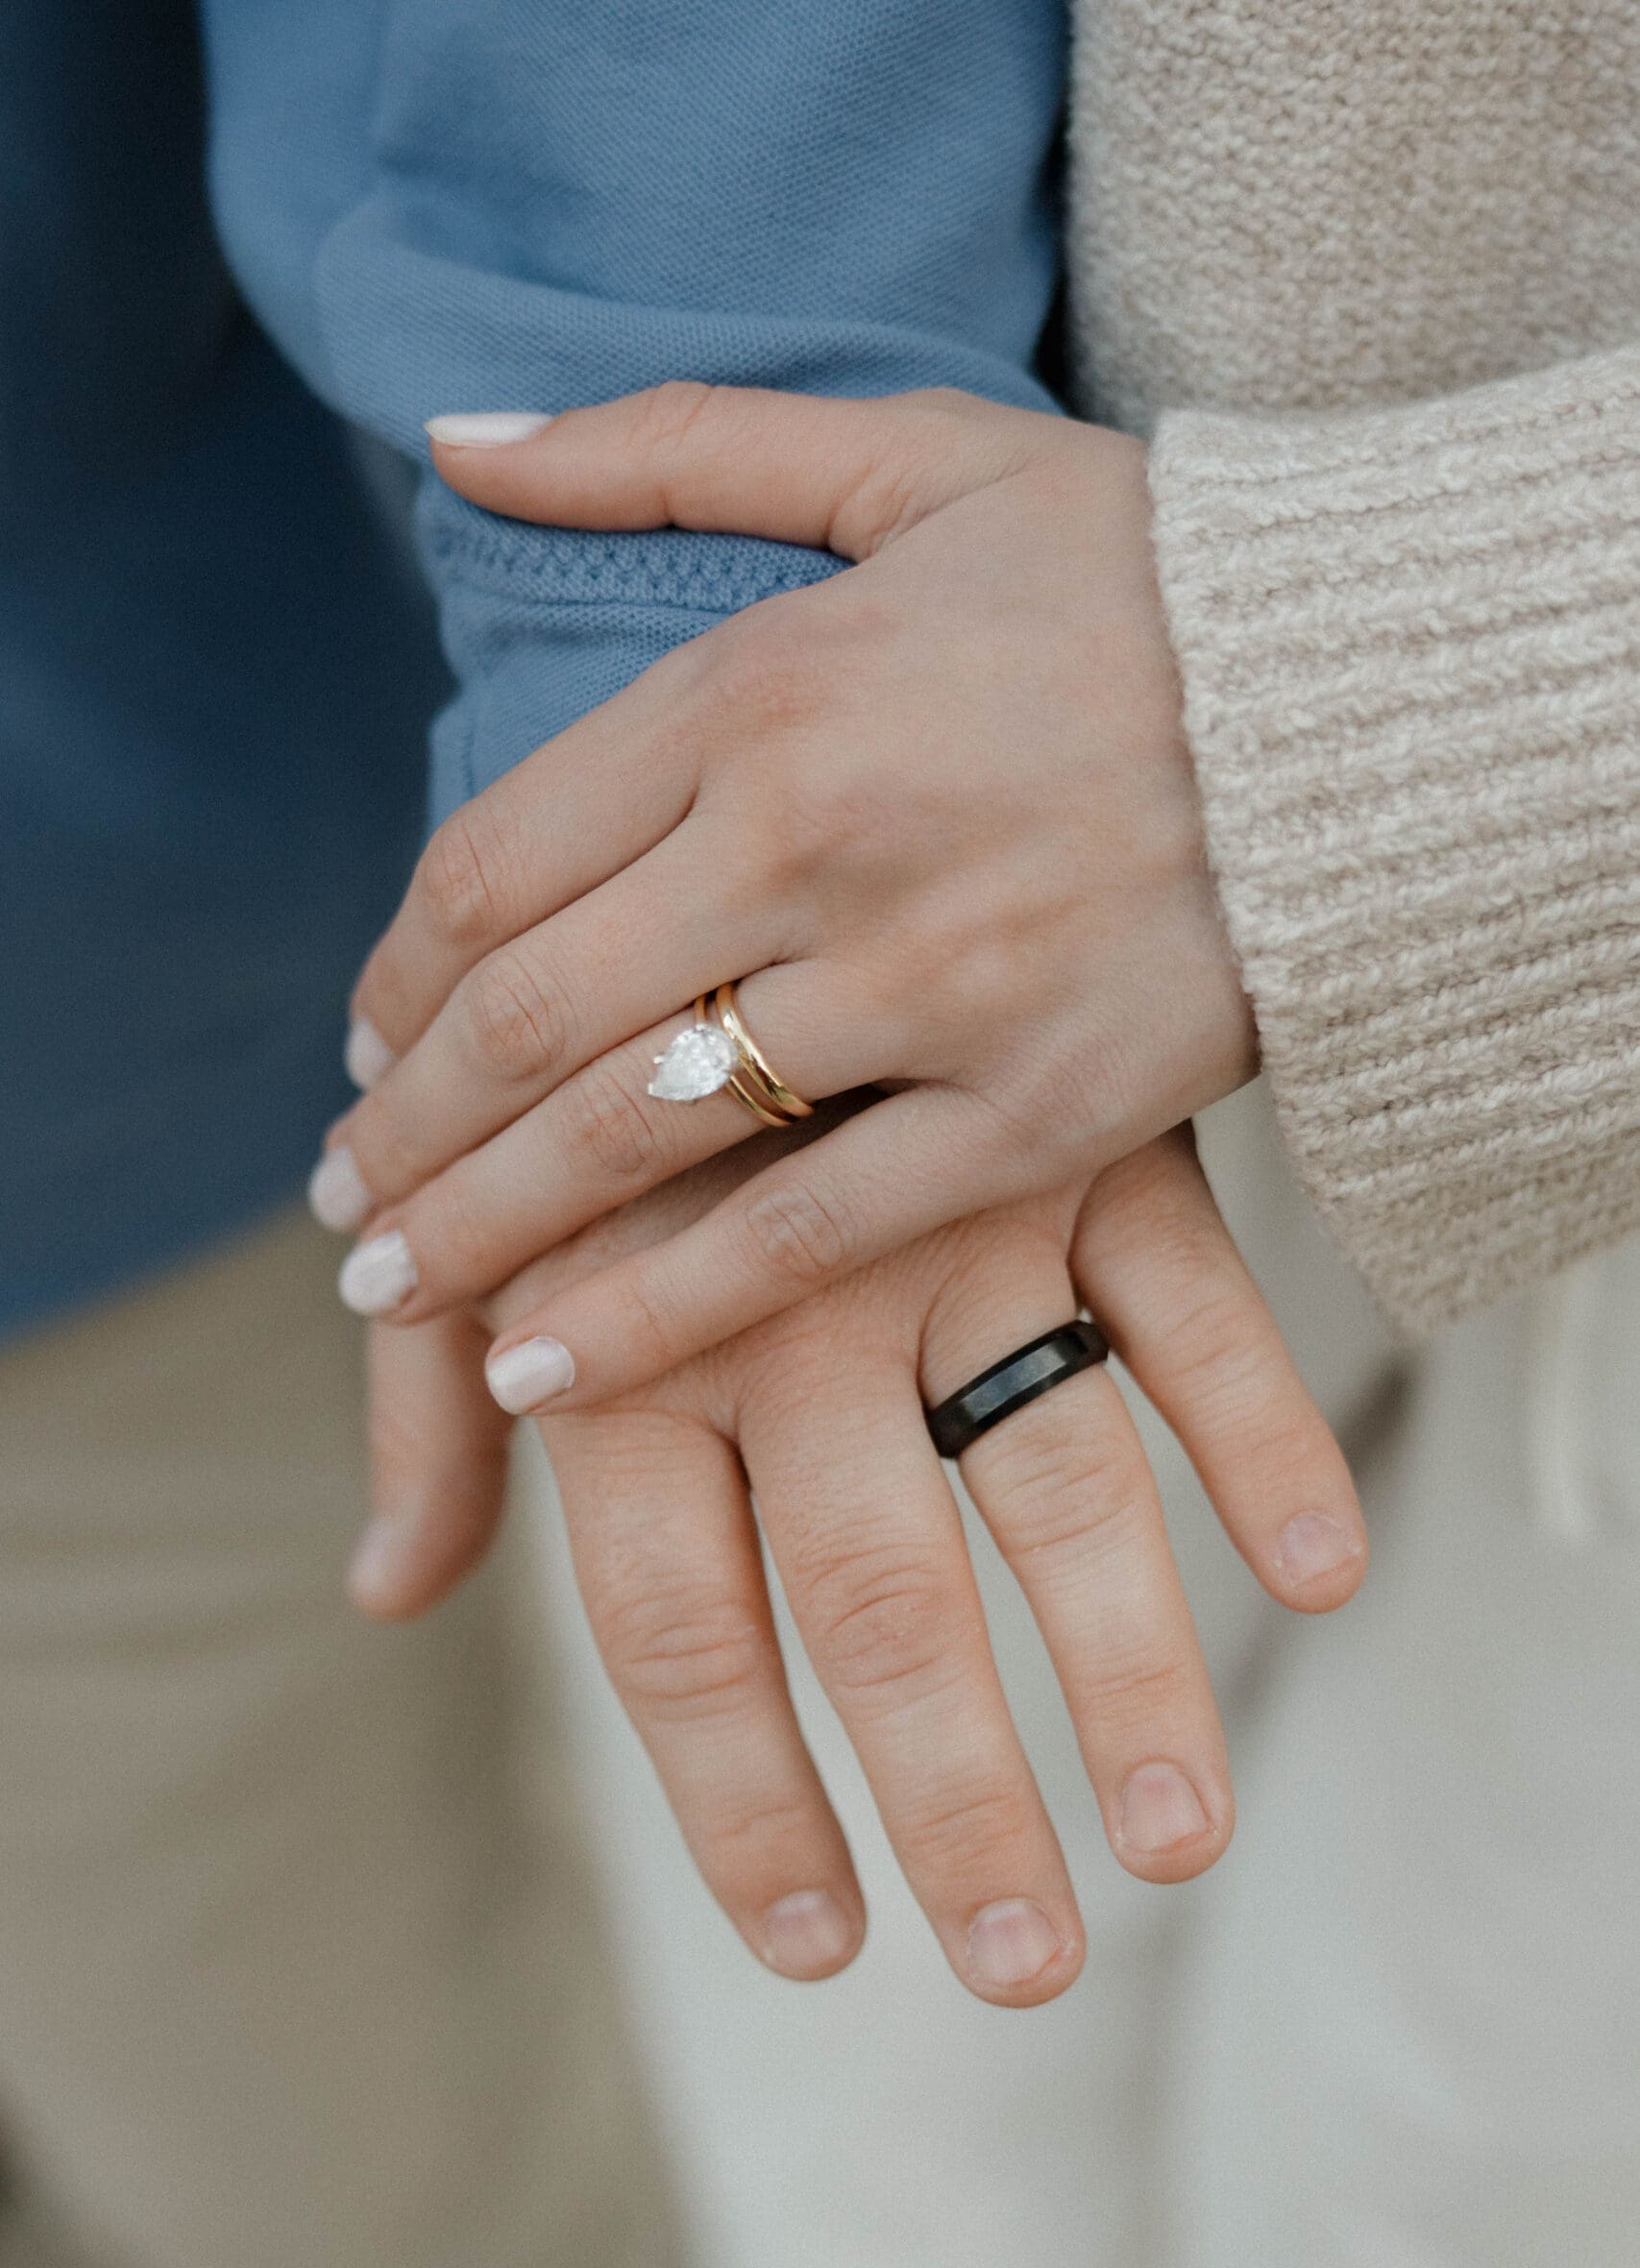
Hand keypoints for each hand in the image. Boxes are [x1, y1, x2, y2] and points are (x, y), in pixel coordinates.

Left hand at [324, 385, 1254, 1418]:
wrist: (1393, 696)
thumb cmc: (1145, 575)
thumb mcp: (910, 459)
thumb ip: (667, 446)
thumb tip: (454, 436)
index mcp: (764, 685)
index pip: (495, 858)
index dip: (397, 979)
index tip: (364, 1052)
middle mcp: (815, 837)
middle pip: (529, 1014)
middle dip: (408, 1130)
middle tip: (344, 1205)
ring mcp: (926, 986)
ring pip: (633, 1135)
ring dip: (483, 1225)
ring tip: (395, 1289)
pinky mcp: (1035, 1111)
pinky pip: (802, 1236)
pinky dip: (653, 1314)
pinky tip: (538, 1370)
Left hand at [345, 1124, 1365, 2006]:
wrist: (703, 828)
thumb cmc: (583, 1077)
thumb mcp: (476, 1225)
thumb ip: (431, 1411)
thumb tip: (386, 1592)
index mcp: (627, 1341)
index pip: (680, 1625)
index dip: (739, 1799)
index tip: (812, 1943)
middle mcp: (787, 1302)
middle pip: (873, 1590)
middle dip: (950, 1792)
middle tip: (1018, 1966)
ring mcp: (950, 1223)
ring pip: (1049, 1475)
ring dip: (1123, 1663)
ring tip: (1171, 1839)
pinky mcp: (1081, 1148)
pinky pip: (1190, 1302)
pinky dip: (1260, 1426)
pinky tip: (1323, 1567)